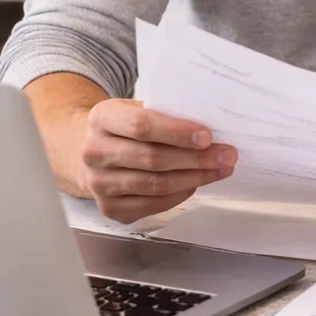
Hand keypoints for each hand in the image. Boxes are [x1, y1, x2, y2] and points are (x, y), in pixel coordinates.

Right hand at [80, 99, 237, 223]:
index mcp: (101, 118)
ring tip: (220, 169)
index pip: (141, 126)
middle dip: (196, 158)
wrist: (89, 152)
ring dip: (194, 178)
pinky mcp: (110, 208)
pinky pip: (153, 204)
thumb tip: (211, 124)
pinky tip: (196, 183)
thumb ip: (164, 113)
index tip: (208, 136)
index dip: (177, 132)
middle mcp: (94, 152)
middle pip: (153, 158)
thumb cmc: (124, 127)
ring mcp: (99, 184)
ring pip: (156, 185)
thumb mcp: (134, 108)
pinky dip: (180, 194)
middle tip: (227, 155)